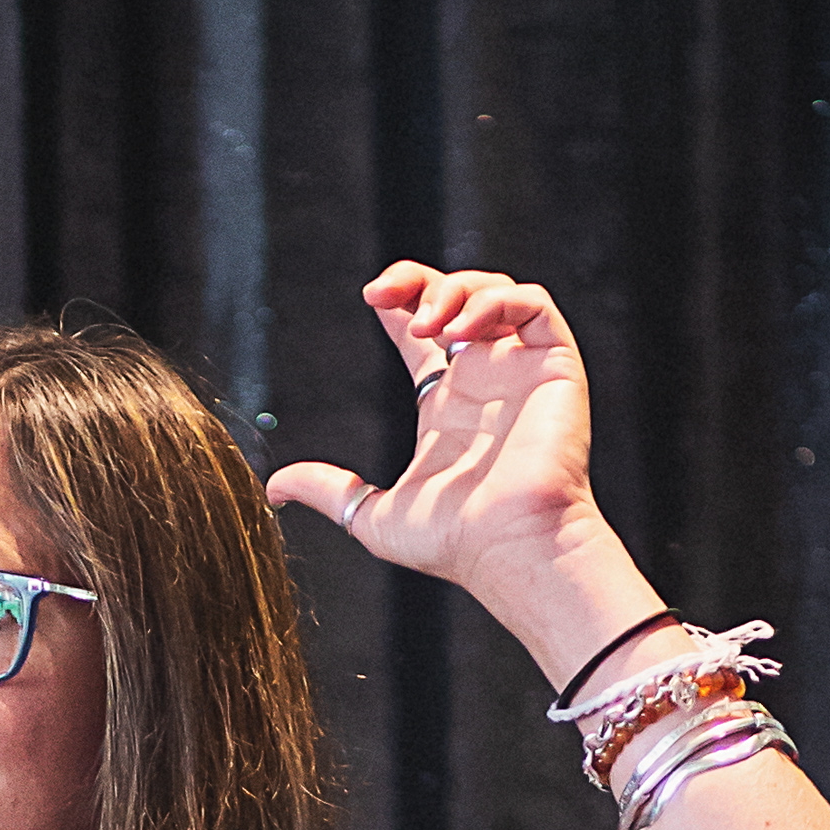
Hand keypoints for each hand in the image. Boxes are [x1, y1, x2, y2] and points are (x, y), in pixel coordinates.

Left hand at [266, 264, 661, 683]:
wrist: (509, 549)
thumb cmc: (455, 544)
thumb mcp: (371, 515)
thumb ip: (328, 490)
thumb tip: (273, 488)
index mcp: (448, 406)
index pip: (424, 333)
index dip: (400, 304)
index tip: (371, 298)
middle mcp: (486, 380)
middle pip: (456, 298)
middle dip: (418, 280)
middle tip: (380, 292)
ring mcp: (522, 370)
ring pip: (495, 292)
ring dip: (453, 290)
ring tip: (425, 324)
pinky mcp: (555, 365)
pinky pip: (533, 305)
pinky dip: (494, 301)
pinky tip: (460, 331)